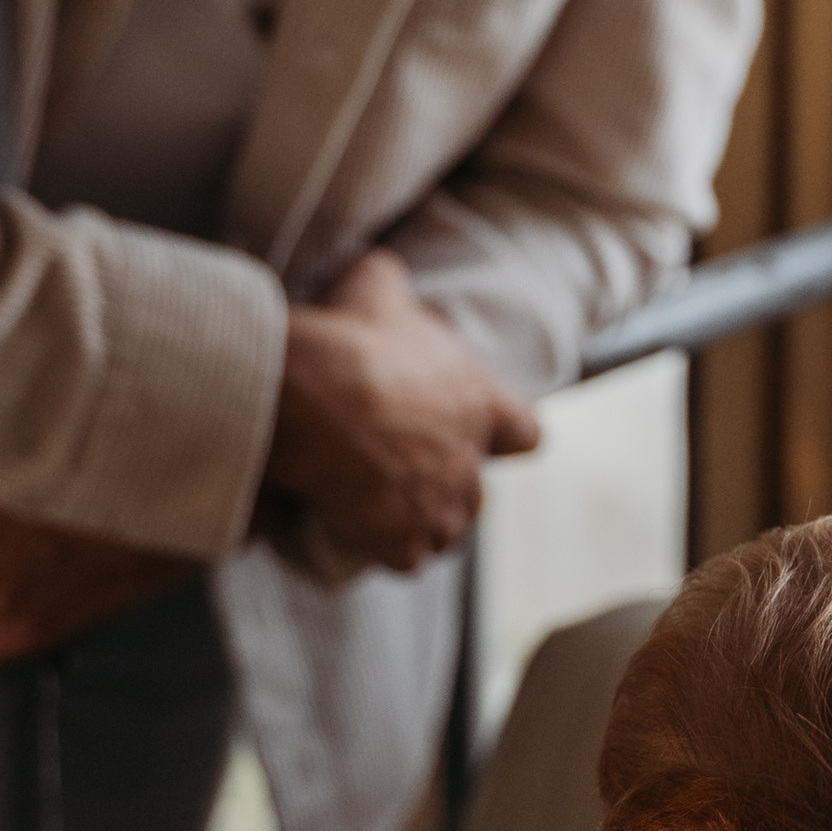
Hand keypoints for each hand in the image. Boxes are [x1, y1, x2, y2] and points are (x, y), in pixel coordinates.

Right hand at [265, 251, 539, 574]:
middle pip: (478, 493)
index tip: (485, 435)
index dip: (506, 434)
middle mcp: (468, 461)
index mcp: (478, 403)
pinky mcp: (398, 539)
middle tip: (405, 469)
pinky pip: (404, 557)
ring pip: (446, 533)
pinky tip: (357, 531)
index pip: (526, 432)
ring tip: (383, 507)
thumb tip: (379, 272)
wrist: (305, 399)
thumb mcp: (374, 285)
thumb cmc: (347, 339)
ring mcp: (437, 506)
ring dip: (422, 524)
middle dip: (449, 486)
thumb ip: (389, 283)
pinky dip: (384, 548)